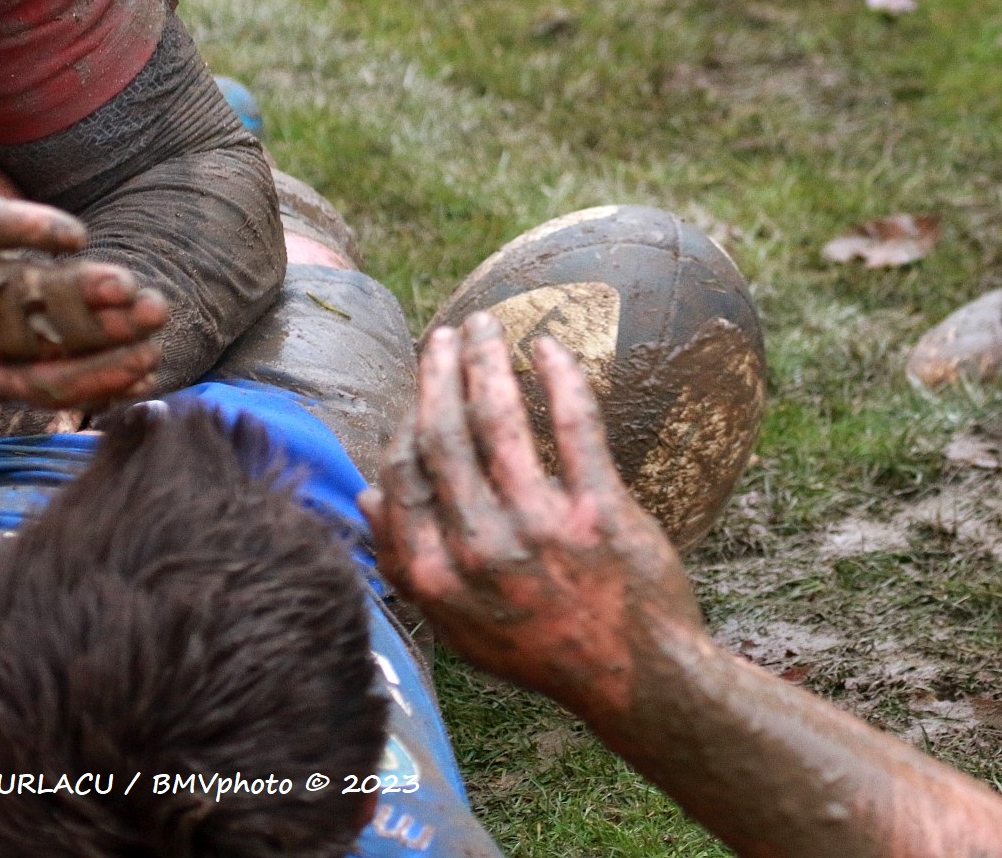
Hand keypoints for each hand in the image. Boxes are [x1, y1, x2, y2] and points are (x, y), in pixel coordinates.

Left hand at [0, 160, 167, 385]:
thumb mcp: (5, 331)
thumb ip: (62, 349)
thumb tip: (147, 374)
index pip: (46, 383)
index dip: (101, 377)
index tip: (152, 360)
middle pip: (38, 339)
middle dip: (103, 331)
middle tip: (156, 312)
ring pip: (18, 290)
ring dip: (78, 290)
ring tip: (129, 283)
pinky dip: (32, 230)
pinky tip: (76, 237)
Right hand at [361, 312, 703, 719]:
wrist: (634, 676)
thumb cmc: (541, 648)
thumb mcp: (456, 623)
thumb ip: (405, 562)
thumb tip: (366, 495)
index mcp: (437, 573)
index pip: (404, 476)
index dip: (406, 422)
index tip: (420, 391)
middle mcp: (480, 547)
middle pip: (446, 435)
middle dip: (439, 374)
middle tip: (444, 335)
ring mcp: (540, 527)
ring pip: (500, 420)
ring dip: (487, 361)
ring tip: (486, 325)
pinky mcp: (600, 510)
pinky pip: (575, 427)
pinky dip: (560, 378)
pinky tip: (549, 348)